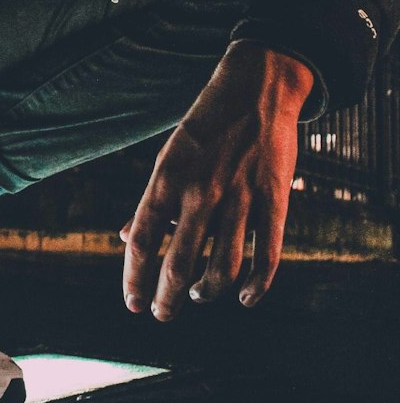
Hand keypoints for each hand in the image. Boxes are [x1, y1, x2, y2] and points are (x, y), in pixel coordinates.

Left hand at [120, 44, 312, 319]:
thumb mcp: (168, 156)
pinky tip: (245, 298)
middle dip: (167, 300)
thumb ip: (151, 200)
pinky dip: (256, 287)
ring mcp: (239, 197)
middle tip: (162, 315)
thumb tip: (127, 236)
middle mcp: (200, 192)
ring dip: (207, 293)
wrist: (256, 87)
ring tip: (199, 297)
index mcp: (167, 178)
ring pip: (222, 269)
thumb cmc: (206, 125)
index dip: (134, 279)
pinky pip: (266, 257)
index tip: (133, 305)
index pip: (143, 241)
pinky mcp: (274, 200)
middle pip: (179, 265)